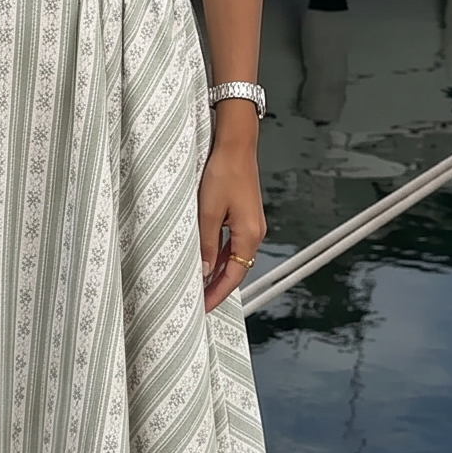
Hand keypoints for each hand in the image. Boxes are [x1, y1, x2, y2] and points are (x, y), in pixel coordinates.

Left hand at [198, 138, 265, 311]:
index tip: (202, 308)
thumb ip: (205, 244)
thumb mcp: (208, 212)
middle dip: (216, 287)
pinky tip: (205, 260)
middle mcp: (254, 233)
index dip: (217, 294)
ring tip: (198, 285)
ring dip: (217, 272)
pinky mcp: (244, 215)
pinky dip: (219, 255)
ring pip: (232, 258)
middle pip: (235, 270)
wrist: (235, 144)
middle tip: (197, 302)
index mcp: (249, 235)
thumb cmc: (224, 172)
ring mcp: (250, 224)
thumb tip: (203, 272)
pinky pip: (231, 244)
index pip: (233, 277)